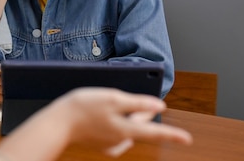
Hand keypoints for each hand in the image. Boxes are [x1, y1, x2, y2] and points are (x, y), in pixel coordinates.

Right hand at [55, 88, 192, 149]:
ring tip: (120, 103)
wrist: (56, 123)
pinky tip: (108, 117)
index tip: (187, 139)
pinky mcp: (98, 143)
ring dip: (129, 118)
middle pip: (140, 126)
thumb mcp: (114, 99)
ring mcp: (108, 143)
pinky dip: (116, 125)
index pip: (155, 132)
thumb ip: (138, 103)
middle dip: (144, 114)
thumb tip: (160, 106)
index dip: (172, 134)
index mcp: (126, 129)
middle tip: (147, 102)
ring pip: (127, 130)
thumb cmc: (84, 108)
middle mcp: (119, 140)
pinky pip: (115, 135)